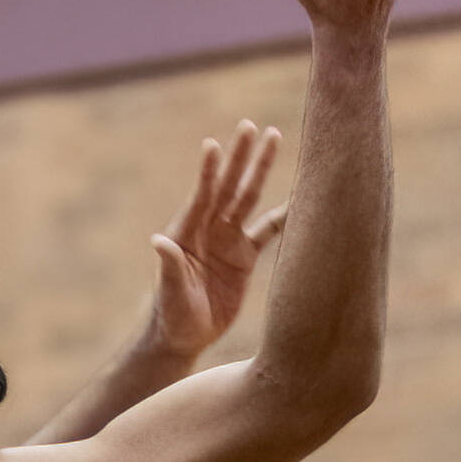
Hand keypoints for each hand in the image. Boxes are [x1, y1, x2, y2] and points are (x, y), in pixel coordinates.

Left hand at [148, 121, 285, 358]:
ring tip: (274, 138)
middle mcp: (209, 229)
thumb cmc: (171, 313)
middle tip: (251, 127)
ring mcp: (228, 240)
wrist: (185, 335)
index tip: (213, 145)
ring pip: (249, 198)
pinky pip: (268, 229)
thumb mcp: (170, 290)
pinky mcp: (245, 256)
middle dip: (241, 158)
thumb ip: (169, 265)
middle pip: (229, 187)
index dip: (208, 172)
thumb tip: (158, 241)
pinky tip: (302, 196)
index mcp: (187, 233)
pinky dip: (284, 214)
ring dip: (260, 171)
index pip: (202, 196)